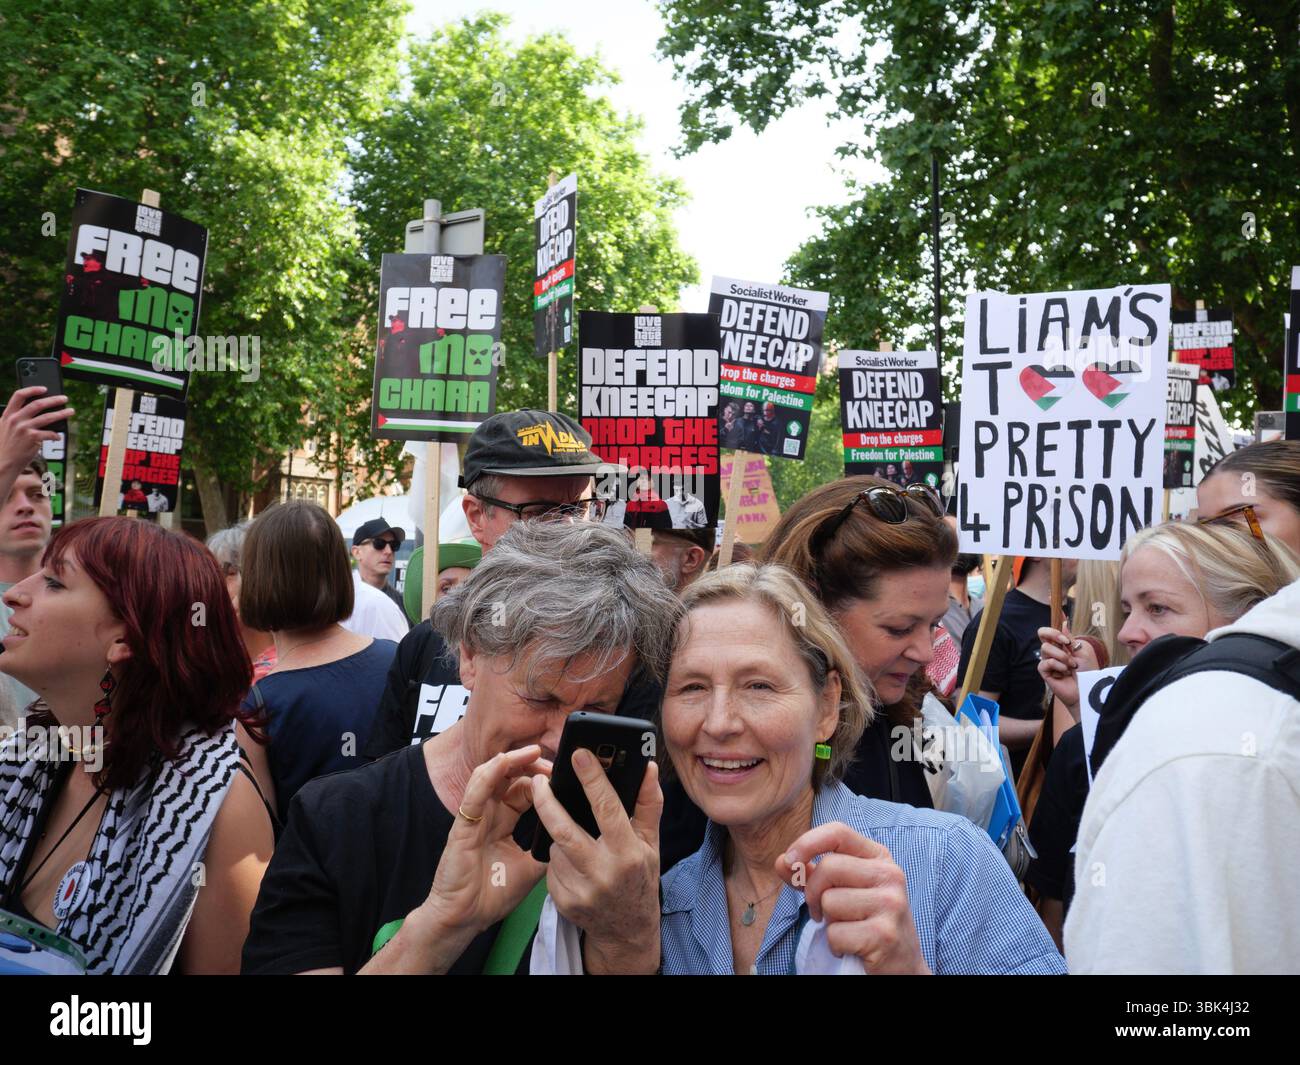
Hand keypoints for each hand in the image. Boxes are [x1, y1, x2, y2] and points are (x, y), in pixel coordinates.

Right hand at [0, 386, 72, 473]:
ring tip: (70, 411)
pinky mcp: (32, 438)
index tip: (44, 388)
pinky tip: (58, 436)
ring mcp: (24, 428)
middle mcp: (15, 419)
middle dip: (53, 400)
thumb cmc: (6, 447)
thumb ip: (16, 419)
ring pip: (48, 417)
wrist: (3, 463)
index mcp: (7, 415)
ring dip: (62, 413)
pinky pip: (50, 433)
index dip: (32, 389)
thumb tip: (39, 413)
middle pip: (38, 404)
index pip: (19, 396)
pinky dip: (56, 434)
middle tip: (64, 398)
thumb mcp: (4, 429)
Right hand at [421, 745, 547, 937]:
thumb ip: (547, 847)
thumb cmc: (492, 894)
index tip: (564, 775)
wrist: (465, 918)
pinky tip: (503, 762)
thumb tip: (575, 834)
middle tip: (553, 760)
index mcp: (504, 822)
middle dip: (531, 764)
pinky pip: (475, 792)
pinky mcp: (463, 824)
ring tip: (532, 751)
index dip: (542, 780)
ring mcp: (475, 817)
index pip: (524, 790)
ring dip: (512, 760)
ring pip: (491, 775)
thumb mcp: (531, 867)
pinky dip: (489, 774)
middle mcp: (489, 814)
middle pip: (509, 776)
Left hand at [532, 751, 662, 974]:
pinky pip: (551, 867)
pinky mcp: (564, 901)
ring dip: (560, 835)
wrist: (627, 931)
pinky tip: (574, 864)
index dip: (591, 778)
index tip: (577, 754)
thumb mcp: (651, 843)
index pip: (607, 808)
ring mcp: (581, 890)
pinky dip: (558, 859)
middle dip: (547, 801)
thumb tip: (646, 767)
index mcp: (628, 852)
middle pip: (564, 829)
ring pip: (556, 846)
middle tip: (540, 781)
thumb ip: (649, 803)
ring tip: (578, 838)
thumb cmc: (640, 879)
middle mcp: (604, 872)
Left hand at [778, 821, 929, 974]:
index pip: (837, 832)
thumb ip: (812, 874)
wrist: (901, 965)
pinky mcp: (885, 934)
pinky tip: (853, 947)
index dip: (807, 843)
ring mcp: (891, 904)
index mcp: (879, 857)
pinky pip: (835, 933)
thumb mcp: (843, 889)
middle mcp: (890, 875)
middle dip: (812, 893)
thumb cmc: (867, 922)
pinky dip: (835, 945)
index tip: (789, 862)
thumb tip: (782, 862)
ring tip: (846, 930)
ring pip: (829, 901)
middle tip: (820, 913)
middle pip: (828, 867)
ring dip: (827, 922)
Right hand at [1036, 625, 1098, 713]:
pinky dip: (1057, 665)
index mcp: (1063, 645)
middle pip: (1042, 633)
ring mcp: (1048, 661)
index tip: (1064, 627)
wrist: (1086, 690)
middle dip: (1053, 634)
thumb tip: (1064, 622)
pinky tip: (1065, 672)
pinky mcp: (1045, 672)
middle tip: (1065, 642)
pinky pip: (1045, 662)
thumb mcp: (1082, 651)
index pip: (1052, 630)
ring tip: (1071, 665)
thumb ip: (1070, 638)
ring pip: (1045, 648)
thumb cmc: (1087, 672)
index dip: (1054, 625)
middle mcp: (1054, 651)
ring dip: (1061, 656)